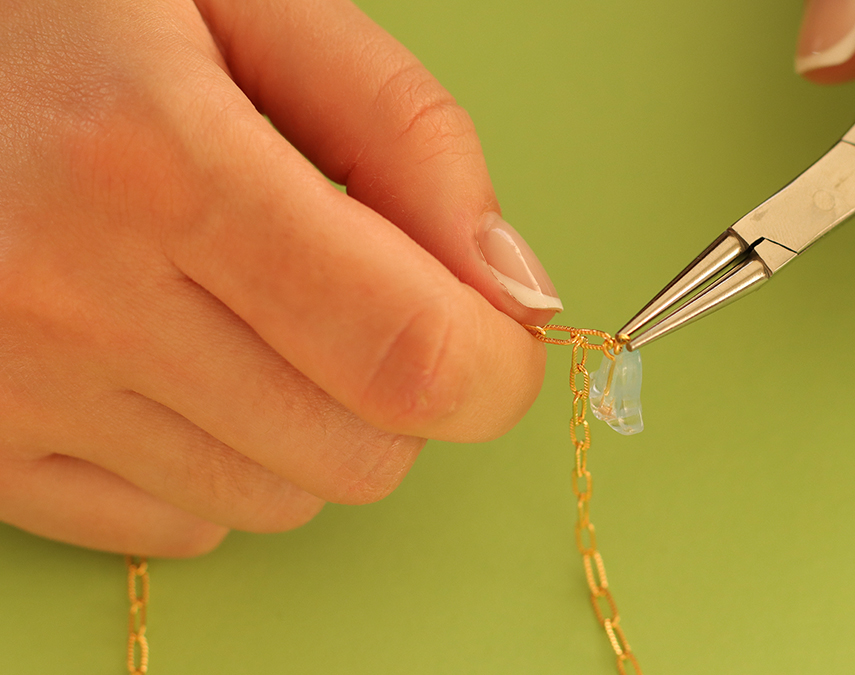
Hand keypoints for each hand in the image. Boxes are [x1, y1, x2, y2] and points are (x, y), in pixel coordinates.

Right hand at [0, 0, 560, 555]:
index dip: (494, 369)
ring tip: (250, 312)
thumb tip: (514, 288)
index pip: (407, 354)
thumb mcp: (251, 12)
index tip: (500, 339)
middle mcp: (70, 296)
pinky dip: (215, 463)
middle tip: (358, 298)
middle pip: (356, 453)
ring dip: (310, 424)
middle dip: (404, 390)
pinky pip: (175, 526)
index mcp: (159, 159)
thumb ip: (406, 133)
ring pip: (276, 502)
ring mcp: (15, 390)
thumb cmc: (70, 22)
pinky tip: (178, 365)